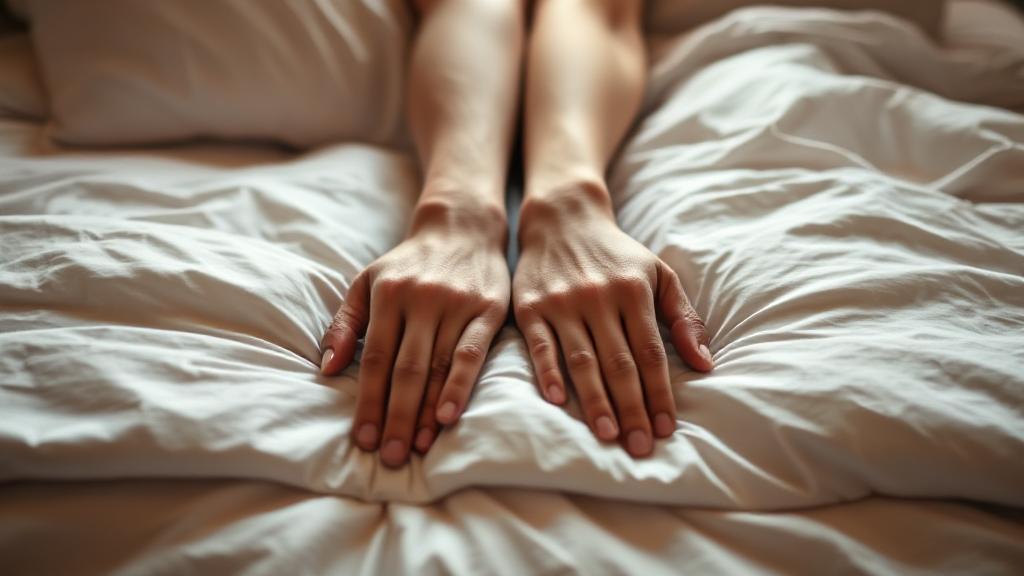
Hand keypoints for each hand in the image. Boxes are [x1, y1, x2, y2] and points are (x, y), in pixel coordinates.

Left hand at [320, 200, 509, 467]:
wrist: (463, 227)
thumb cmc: (409, 264)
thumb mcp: (367, 281)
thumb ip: (345, 323)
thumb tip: (326, 369)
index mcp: (389, 295)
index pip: (374, 358)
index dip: (368, 401)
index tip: (362, 439)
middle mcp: (421, 300)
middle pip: (405, 369)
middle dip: (394, 417)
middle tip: (388, 456)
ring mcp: (456, 305)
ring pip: (437, 367)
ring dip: (425, 412)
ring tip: (415, 447)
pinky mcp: (487, 310)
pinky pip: (472, 355)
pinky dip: (459, 387)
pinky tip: (448, 417)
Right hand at [513, 186, 712, 457]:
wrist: (563, 219)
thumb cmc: (616, 254)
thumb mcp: (657, 273)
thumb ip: (682, 317)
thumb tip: (706, 363)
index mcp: (633, 291)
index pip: (650, 353)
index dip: (659, 393)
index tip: (667, 427)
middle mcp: (598, 297)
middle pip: (619, 363)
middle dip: (632, 408)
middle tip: (641, 446)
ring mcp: (562, 303)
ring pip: (582, 360)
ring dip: (596, 401)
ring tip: (609, 435)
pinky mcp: (531, 307)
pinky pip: (541, 346)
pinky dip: (548, 374)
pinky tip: (559, 402)